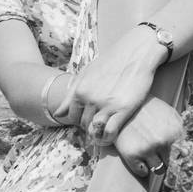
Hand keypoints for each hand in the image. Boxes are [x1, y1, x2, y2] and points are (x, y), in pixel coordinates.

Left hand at [53, 25, 163, 143]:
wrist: (135, 53)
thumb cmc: (110, 63)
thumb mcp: (86, 75)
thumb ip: (70, 95)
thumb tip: (57, 114)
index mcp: (80, 90)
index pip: (72, 117)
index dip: (80, 121)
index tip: (89, 119)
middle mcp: (90, 99)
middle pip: (84, 125)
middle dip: (89, 127)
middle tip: (99, 124)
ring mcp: (107, 105)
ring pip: (95, 131)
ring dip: (98, 135)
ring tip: (103, 133)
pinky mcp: (123, 109)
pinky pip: (110, 132)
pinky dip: (108, 138)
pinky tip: (111, 135)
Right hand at [112, 94, 185, 180]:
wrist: (121, 105)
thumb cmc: (146, 109)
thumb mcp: (168, 113)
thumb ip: (179, 131)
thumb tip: (186, 153)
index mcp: (174, 131)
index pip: (183, 154)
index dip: (177, 155)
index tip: (171, 154)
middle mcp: (162, 141)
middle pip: (170, 162)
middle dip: (164, 158)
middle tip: (155, 150)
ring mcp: (146, 148)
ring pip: (158, 169)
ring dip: (154, 164)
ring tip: (147, 154)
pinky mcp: (131, 154)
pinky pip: (142, 172)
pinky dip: (141, 168)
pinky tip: (137, 157)